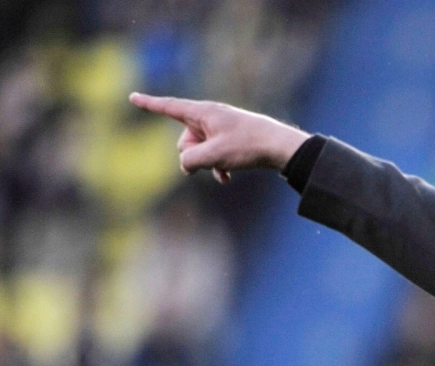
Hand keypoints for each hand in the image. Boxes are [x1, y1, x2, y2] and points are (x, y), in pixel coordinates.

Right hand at [129, 93, 310, 184]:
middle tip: (214, 157)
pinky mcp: (230, 140)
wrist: (280, 147)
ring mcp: (220, 128)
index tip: (132, 97)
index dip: (149, 104)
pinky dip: (217, 166)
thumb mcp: (213, 155)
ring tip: (225, 167)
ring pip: (199, 151)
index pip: (169, 107)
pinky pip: (213, 155)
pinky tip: (227, 178)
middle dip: (192, 154)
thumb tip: (185, 165)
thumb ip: (190, 161)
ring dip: (207, 163)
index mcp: (202, 112)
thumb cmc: (247, 146)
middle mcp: (209, 117)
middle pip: (184, 140)